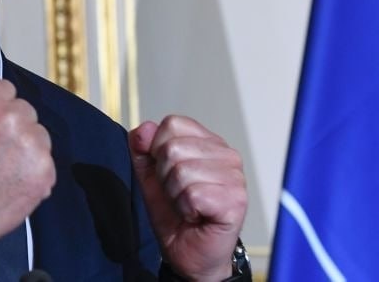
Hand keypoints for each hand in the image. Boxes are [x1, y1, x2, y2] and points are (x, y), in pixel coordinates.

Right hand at [0, 79, 54, 252]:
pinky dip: (35, 172)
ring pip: (40, 135)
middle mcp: (13, 117)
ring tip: (7, 169)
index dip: (0, 105)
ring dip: (29, 147)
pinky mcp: (46, 170)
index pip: (6, 88)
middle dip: (16, 126)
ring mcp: (33, 144)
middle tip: (0, 148)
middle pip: (26, 110)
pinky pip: (46, 162)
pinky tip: (16, 184)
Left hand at [129, 116, 246, 281]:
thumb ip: (142, 150)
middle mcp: (227, 155)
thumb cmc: (175, 215)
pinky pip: (193, 194)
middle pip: (173, 147)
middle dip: (164, 177)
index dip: (157, 150)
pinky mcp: (236, 201)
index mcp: (209, 143)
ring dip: (175, 195)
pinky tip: (197, 216)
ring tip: (187, 207)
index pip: (172, 124)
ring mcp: (235, 177)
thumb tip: (143, 129)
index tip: (166, 175)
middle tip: (177, 195)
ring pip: (181, 171)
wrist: (188, 254)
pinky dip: (186, 209)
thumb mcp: (150, 177)